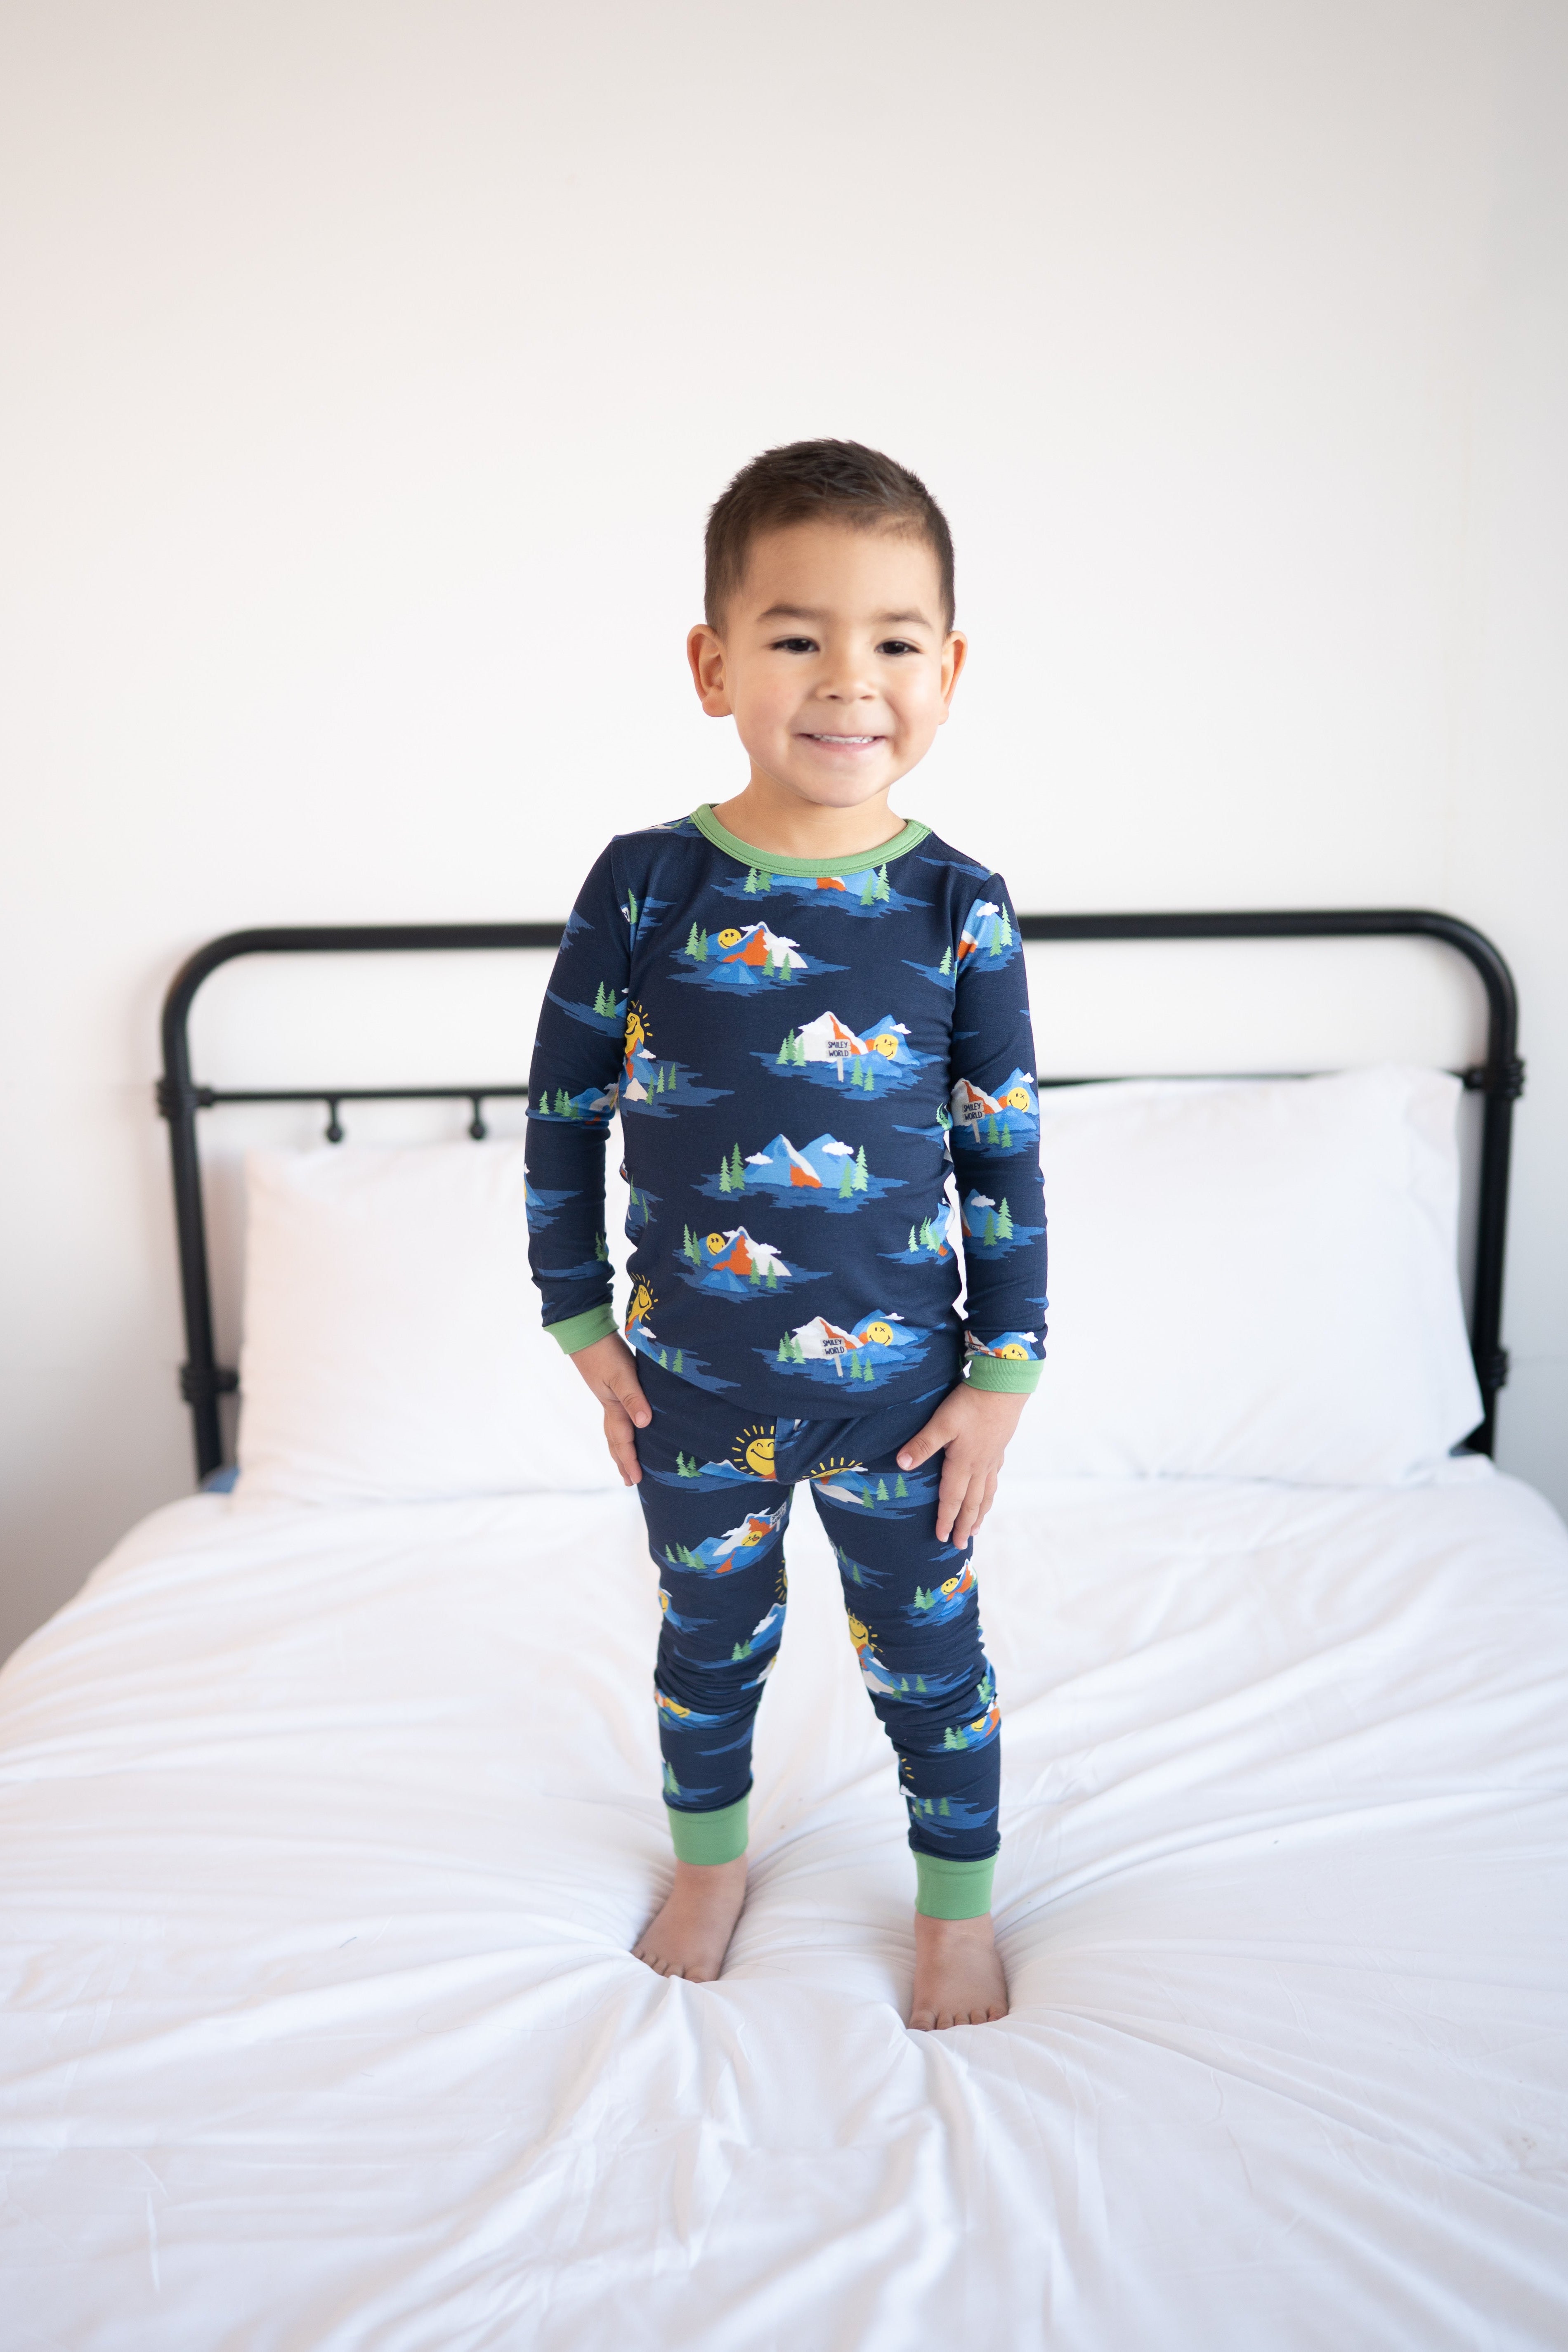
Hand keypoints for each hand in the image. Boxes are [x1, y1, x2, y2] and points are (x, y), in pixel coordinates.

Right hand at [568, 1334, 651, 1485]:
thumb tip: (645, 1423)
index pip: (623, 1440)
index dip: (630, 1461)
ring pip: (614, 1429)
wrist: (585, 1330)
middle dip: (622, 1461)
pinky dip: (622, 1427)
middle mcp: (609, 1405)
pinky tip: (629, 1423)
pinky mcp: (610, 1385)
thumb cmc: (604, 1351)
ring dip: (620, 1447)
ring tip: (626, 1460)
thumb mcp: (621, 1374)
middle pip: (615, 1440)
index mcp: (613, 1407)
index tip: (636, 1480)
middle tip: (630, 1480)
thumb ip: (633, 1397)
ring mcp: (608, 1396)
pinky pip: (617, 1415)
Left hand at [896, 1384, 1027, 1547]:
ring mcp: (992, 1459)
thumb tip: (901, 1465)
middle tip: (961, 1545)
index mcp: (963, 1464)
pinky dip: (990, 1493)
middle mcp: (979, 1467)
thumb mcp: (941, 1422)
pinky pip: (994, 1479)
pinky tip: (989, 1492)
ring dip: (979, 1513)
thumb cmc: (971, 1403)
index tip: (941, 1538)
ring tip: (976, 1528)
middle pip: (971, 1503)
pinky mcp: (999, 1448)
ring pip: (985, 1493)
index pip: (952, 1499)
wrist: (1004, 1387)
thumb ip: (922, 1444)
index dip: (946, 1519)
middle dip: (964, 1525)